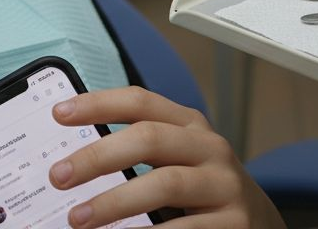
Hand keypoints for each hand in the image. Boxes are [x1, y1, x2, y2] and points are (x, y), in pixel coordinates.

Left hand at [48, 87, 285, 228]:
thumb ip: (138, 149)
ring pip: (165, 184)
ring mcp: (225, 185)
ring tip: (78, 218)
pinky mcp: (234, 222)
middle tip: (58, 176)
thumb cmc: (201, 188)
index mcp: (190, 125)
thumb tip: (73, 159)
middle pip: (149, 138)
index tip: (59, 114)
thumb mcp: (177, 157)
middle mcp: (210, 148)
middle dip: (98, 156)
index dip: (99, 103)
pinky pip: (184, 228)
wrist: (259, 223)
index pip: (141, 102)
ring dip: (114, 202)